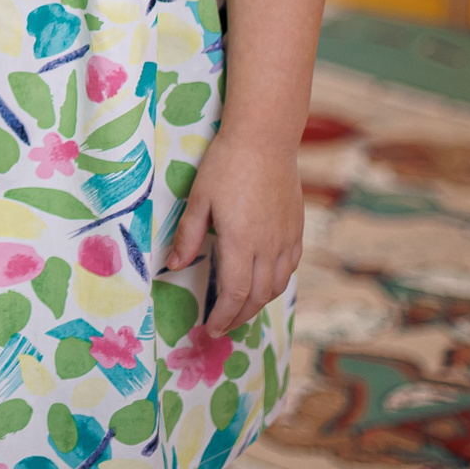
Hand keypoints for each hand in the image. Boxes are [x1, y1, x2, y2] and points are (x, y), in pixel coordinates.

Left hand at [165, 127, 303, 334]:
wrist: (264, 140)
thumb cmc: (225, 165)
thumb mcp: (198, 199)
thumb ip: (188, 237)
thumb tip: (173, 266)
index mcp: (240, 242)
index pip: (235, 294)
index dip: (223, 316)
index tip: (211, 328)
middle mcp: (268, 247)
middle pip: (257, 297)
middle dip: (239, 317)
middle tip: (222, 325)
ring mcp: (286, 239)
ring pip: (277, 286)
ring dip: (258, 304)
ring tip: (240, 309)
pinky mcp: (296, 229)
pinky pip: (290, 268)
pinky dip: (276, 283)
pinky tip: (264, 282)